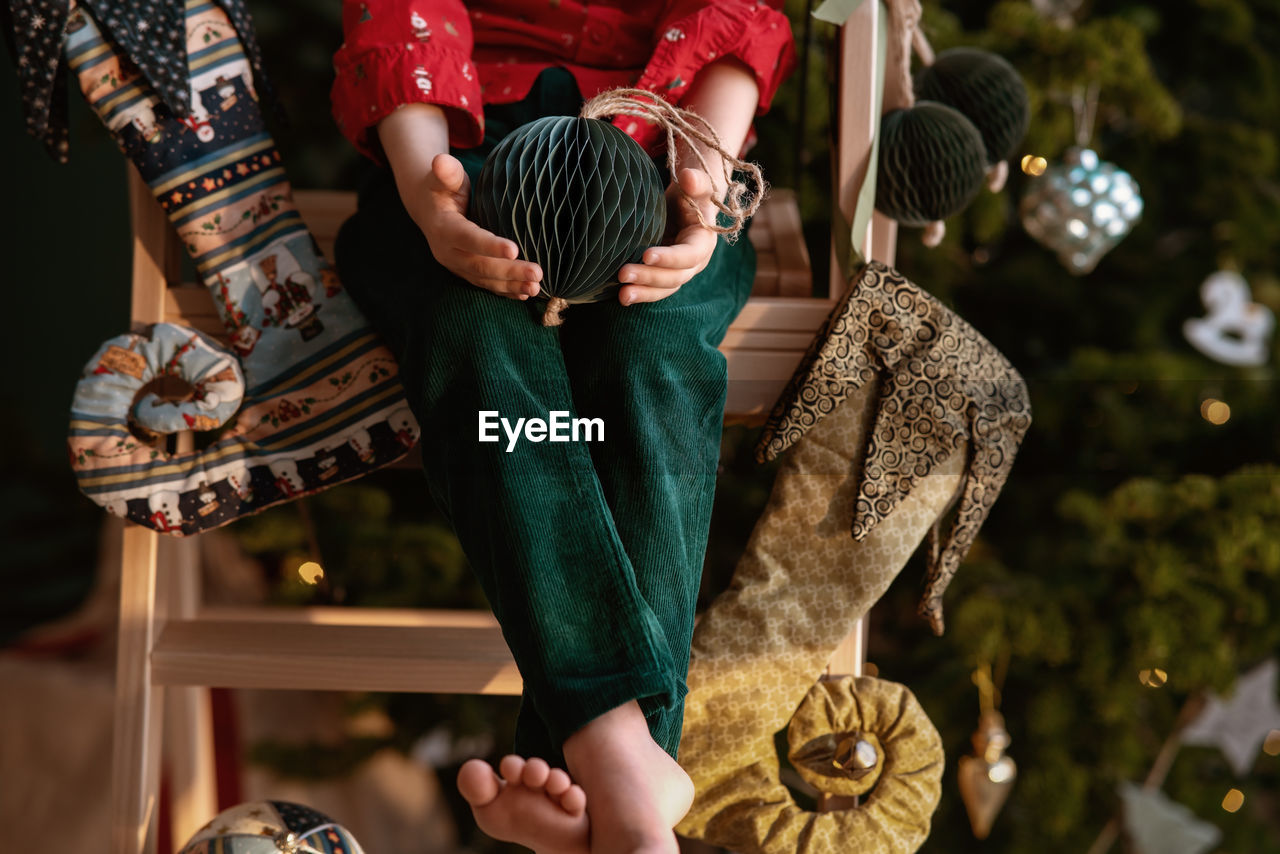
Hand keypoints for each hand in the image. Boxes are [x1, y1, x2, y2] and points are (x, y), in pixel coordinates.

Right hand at [410, 153, 542, 299]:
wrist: (427, 208)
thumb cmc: (442, 188)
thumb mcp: (443, 177)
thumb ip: (446, 171)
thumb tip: (441, 161)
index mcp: (443, 228)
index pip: (468, 238)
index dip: (490, 245)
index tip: (514, 249)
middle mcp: (448, 252)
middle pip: (481, 266)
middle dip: (510, 271)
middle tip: (537, 272)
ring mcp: (456, 266)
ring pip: (486, 280)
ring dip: (512, 285)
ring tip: (537, 286)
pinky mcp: (465, 272)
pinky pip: (486, 285)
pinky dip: (506, 291)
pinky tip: (526, 293)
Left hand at [616, 168, 718, 305]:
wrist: (686, 203)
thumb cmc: (690, 191)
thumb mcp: (695, 184)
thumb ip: (695, 181)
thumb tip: (688, 177)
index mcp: (703, 242)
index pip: (689, 255)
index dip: (669, 258)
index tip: (646, 255)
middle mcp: (694, 262)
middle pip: (675, 276)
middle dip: (650, 277)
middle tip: (623, 273)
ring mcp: (680, 271)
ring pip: (664, 288)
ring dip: (644, 292)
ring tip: (622, 295)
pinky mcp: (665, 274)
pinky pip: (654, 289)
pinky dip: (640, 293)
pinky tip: (621, 296)